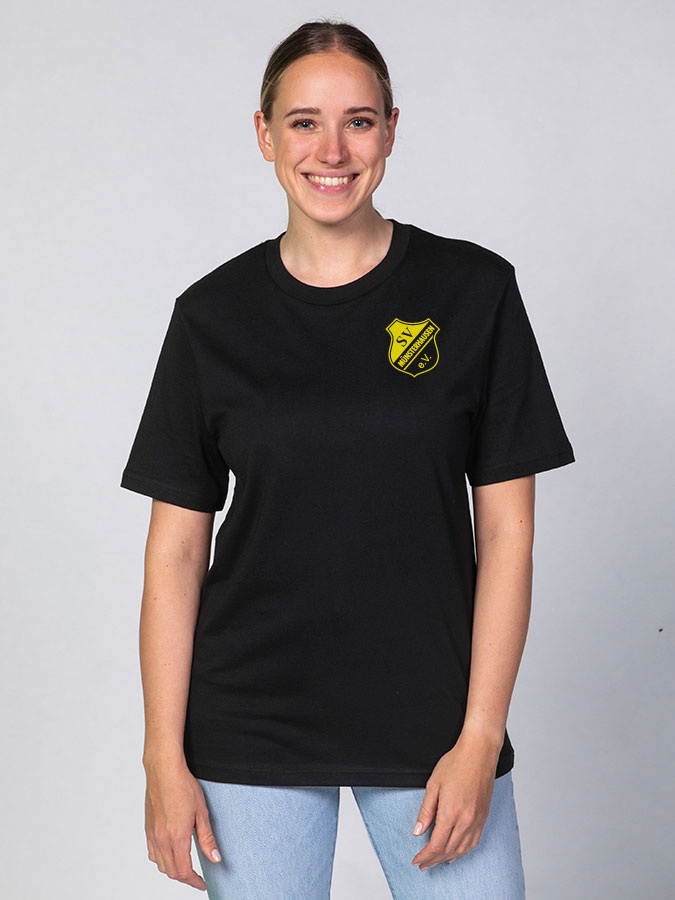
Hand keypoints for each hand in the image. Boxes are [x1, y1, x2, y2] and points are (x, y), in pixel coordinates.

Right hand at [144, 755, 221, 889]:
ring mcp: (152, 835)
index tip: (202, 884)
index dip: (194, 882)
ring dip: (173, 870)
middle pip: (171, 872)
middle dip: (185, 878)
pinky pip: (153, 853)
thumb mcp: (201, 812)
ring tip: (186, 867)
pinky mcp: (148, 829)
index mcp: (176, 837)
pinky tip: (170, 853)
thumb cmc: (182, 786)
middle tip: (197, 878)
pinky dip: (162, 860)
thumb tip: (215, 858)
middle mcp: (161, 839)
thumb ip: (207, 838)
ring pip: (160, 865)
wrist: (163, 770)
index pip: (184, 871)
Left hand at [411, 730, 500, 871]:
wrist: (479, 753)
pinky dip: (463, 851)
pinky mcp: (483, 816)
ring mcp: (477, 819)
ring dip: (447, 858)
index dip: (425, 855)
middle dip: (434, 860)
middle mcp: (466, 820)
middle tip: (423, 865)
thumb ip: (426, 811)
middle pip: (448, 850)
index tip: (416, 860)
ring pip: (462, 849)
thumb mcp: (433, 784)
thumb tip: (418, 831)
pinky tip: (455, 853)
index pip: (436, 844)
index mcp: (451, 812)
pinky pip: (473, 841)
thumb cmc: (455, 764)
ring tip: (436, 861)